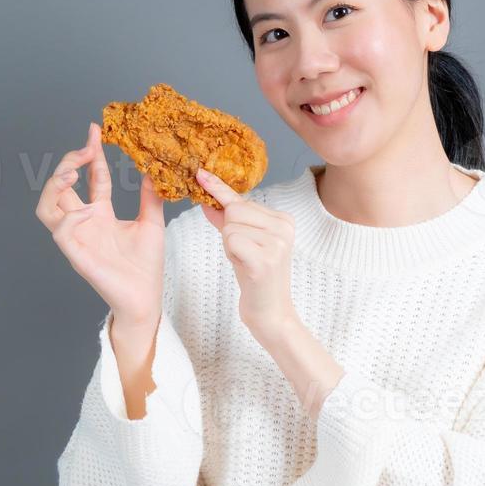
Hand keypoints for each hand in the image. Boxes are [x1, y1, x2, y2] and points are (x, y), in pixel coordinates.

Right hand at [35, 121, 165, 326]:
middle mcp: (84, 223)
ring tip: (73, 173)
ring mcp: (77, 238)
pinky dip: (69, 218)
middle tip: (85, 148)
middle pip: (60, 187)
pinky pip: (60, 232)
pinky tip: (87, 210)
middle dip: (67, 163)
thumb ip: (150, 197)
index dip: (91, 153)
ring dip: (54, 186)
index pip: (91, 177)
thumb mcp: (152, 223)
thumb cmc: (146, 266)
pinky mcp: (76, 255)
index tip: (95, 130)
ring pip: (46, 207)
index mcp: (100, 214)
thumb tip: (154, 170)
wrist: (145, 298)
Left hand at [196, 167, 296, 341]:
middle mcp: (284, 227)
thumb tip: (207, 198)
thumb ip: (227, 220)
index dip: (219, 188)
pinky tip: (246, 268)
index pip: (243, 200)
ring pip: (230, 227)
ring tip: (246, 262)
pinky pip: (231, 241)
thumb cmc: (256, 277)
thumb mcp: (242, 243)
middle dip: (229, 232)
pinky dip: (231, 254)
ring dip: (230, 246)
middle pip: (234, 211)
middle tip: (244, 254)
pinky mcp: (265, 259)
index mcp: (283, 219)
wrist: (271, 313)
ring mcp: (277, 242)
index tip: (200, 172)